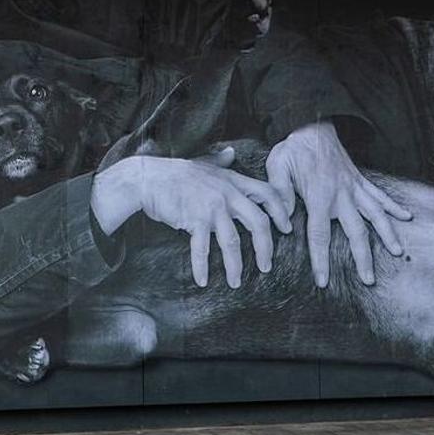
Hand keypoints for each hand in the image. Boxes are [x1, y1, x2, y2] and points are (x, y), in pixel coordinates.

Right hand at [92, 147, 290, 288]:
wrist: (147, 178)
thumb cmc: (173, 173)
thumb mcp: (202, 163)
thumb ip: (220, 160)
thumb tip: (231, 152)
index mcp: (232, 181)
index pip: (268, 194)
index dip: (281, 212)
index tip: (286, 228)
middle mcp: (227, 194)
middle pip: (259, 222)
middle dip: (266, 248)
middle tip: (266, 266)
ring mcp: (211, 207)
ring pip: (233, 241)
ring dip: (235, 266)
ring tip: (236, 282)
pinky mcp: (193, 219)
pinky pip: (202, 249)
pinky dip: (202, 266)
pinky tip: (203, 281)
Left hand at [266, 121, 411, 287]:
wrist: (312, 125)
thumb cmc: (292, 149)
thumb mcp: (277, 168)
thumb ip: (280, 195)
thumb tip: (284, 223)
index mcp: (319, 196)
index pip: (320, 234)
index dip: (321, 259)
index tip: (324, 281)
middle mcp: (342, 194)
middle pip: (355, 232)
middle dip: (362, 257)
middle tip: (369, 280)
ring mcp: (354, 187)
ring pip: (376, 214)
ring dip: (387, 234)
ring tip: (398, 252)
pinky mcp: (360, 179)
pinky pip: (380, 195)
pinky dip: (394, 207)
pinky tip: (407, 218)